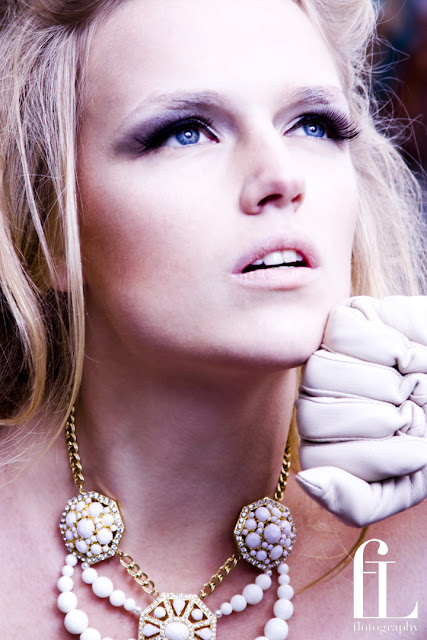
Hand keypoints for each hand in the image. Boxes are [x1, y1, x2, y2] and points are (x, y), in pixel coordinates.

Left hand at [295, 295, 426, 526]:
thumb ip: (355, 500)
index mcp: (327, 440)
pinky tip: (401, 351)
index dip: (370, 457)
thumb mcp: (408, 482)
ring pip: (318, 373)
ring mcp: (329, 355)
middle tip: (410, 410)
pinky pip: (341, 333)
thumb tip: (307, 482)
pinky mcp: (345, 319)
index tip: (413, 449)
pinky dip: (384, 345)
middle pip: (311, 416)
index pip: (315, 458)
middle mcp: (320, 398)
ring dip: (382, 382)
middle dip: (377, 420)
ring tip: (408, 381)